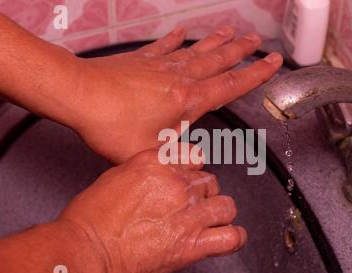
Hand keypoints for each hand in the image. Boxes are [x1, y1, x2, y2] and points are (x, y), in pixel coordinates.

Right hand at [57, 144, 245, 272]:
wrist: (86, 250)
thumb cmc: (91, 218)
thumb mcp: (116, 177)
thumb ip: (146, 171)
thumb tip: (160, 174)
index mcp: (157, 163)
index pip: (195, 157)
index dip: (193, 171)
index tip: (190, 180)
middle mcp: (177, 184)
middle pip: (210, 182)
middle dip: (203, 194)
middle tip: (191, 207)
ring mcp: (188, 214)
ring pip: (225, 206)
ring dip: (218, 214)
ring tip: (209, 222)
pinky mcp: (192, 244)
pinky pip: (230, 238)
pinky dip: (233, 239)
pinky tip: (227, 238)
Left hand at [68, 26, 282, 162]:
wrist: (79, 95)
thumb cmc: (111, 125)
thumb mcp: (149, 153)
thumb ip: (176, 158)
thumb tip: (196, 163)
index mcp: (187, 100)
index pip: (230, 85)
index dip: (255, 74)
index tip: (273, 62)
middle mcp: (179, 78)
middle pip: (218, 60)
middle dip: (242, 52)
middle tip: (259, 40)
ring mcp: (160, 66)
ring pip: (197, 50)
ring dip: (217, 41)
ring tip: (233, 30)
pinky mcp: (141, 60)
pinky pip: (164, 46)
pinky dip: (175, 38)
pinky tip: (182, 31)